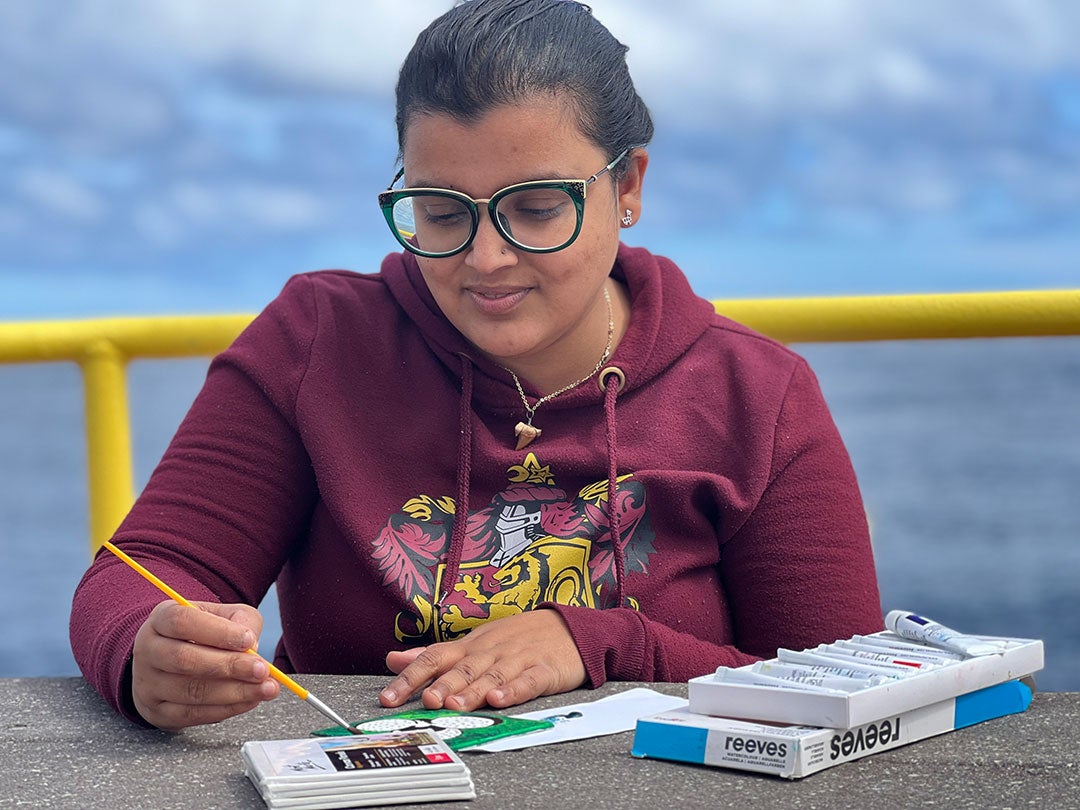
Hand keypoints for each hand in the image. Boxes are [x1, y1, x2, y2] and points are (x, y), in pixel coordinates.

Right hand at [130, 600, 279, 730]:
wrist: (171, 662)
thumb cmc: (204, 633)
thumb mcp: (224, 615)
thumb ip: (241, 623)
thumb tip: (252, 647)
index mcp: (161, 618)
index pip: (182, 622)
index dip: (217, 632)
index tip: (249, 640)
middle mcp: (147, 650)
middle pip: (185, 659)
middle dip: (229, 666)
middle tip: (262, 670)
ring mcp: (148, 684)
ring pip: (191, 691)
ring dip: (234, 692)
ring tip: (264, 689)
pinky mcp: (156, 711)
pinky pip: (193, 714)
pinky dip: (226, 709)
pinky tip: (249, 701)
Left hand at [379, 608, 585, 711]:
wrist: (569, 628)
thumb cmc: (517, 639)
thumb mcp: (473, 642)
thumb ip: (434, 655)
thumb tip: (393, 659)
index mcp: (470, 647)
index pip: (434, 657)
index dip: (410, 676)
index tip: (388, 697)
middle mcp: (490, 652)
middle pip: (462, 668)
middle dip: (442, 685)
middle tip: (426, 701)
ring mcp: (518, 659)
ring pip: (491, 676)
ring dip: (472, 690)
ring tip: (455, 705)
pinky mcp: (544, 670)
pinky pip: (528, 681)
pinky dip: (513, 690)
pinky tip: (500, 699)